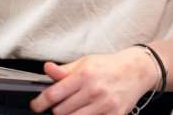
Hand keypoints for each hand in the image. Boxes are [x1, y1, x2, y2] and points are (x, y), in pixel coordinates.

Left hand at [30, 47, 157, 114]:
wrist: (136, 71)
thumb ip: (64, 70)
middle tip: (64, 102)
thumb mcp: (85, 62)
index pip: (54, 94)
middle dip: (58, 108)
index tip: (36, 106)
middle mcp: (94, 90)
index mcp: (84, 75)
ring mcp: (104, 106)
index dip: (40, 103)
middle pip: (61, 111)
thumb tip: (47, 69)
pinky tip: (88, 111)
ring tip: (75, 107)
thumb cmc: (109, 66)